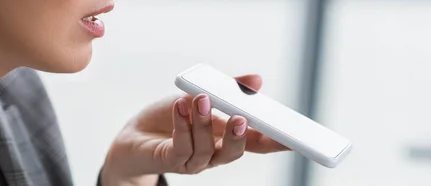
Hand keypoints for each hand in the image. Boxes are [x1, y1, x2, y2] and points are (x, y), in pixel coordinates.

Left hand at [101, 75, 289, 185]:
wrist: (134, 136)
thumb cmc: (171, 116)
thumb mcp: (201, 95)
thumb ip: (229, 88)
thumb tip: (257, 80)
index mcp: (226, 138)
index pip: (257, 143)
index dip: (277, 142)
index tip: (295, 137)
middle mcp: (213, 154)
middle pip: (235, 152)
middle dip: (240, 135)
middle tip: (242, 116)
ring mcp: (193, 161)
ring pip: (207, 149)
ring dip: (204, 123)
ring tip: (201, 99)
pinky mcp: (171, 161)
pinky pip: (182, 147)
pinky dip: (182, 125)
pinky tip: (180, 107)